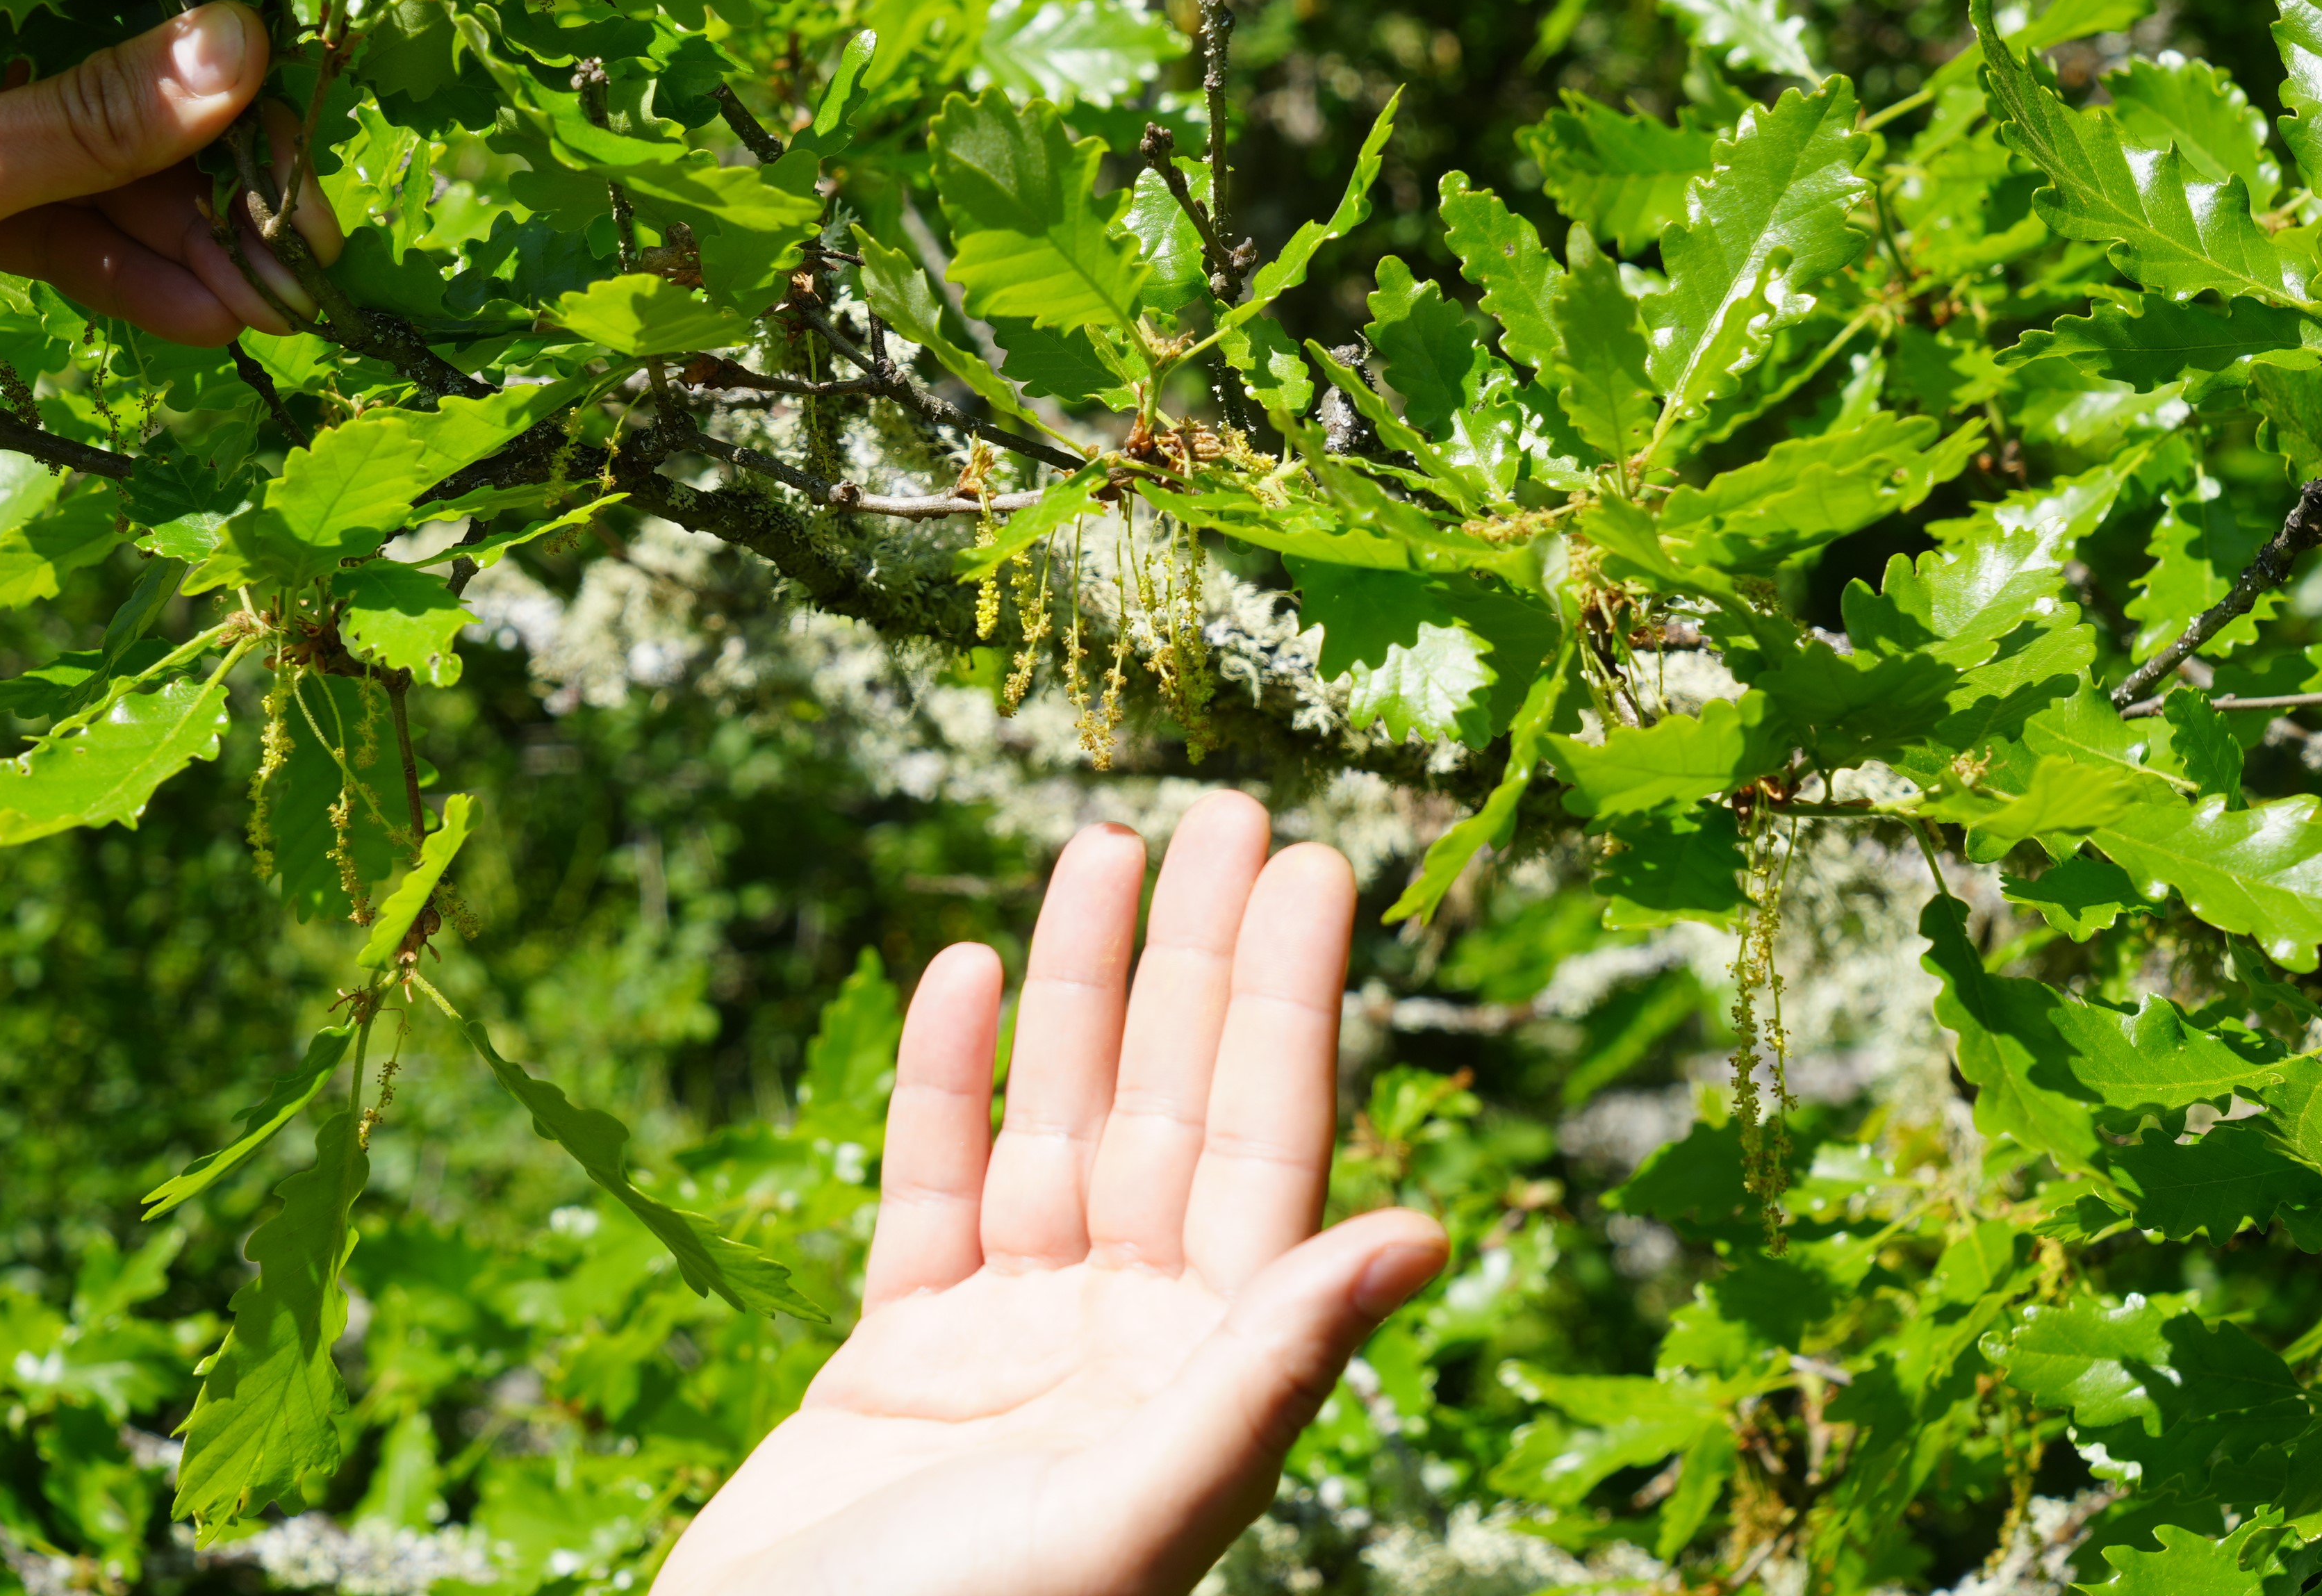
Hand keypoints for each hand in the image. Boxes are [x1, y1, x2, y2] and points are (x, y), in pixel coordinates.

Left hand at [0, 0, 340, 461]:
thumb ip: (94, 115)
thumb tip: (248, 45)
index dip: (224, 23)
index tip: (310, 97)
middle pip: (133, 71)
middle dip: (226, 165)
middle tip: (313, 248)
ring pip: (115, 163)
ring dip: (196, 237)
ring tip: (277, 312)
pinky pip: (74, 227)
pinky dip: (134, 273)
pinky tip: (203, 324)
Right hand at [659, 792, 1447, 1595]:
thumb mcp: (1130, 1511)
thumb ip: (1267, 1370)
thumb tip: (1426, 1231)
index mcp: (1204, 1380)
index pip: (1266, 1149)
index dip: (1288, 1002)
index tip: (1310, 866)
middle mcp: (1126, 1348)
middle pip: (1171, 1111)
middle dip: (1195, 963)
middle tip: (1225, 810)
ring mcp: (1011, 1347)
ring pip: (1054, 1128)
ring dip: (1076, 990)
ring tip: (1099, 844)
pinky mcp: (895, 1358)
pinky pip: (930, 1188)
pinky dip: (944, 1081)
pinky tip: (964, 967)